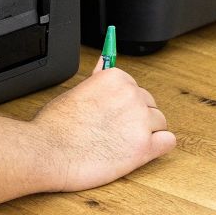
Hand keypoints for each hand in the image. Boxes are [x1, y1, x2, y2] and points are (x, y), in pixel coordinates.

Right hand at [30, 66, 174, 191]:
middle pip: (149, 105)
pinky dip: (159, 146)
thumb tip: (105, 62)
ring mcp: (140, 121)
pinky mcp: (144, 147)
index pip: (135, 88)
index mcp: (116, 78)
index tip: (113, 115)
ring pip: (159, 123)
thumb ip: (97, 80)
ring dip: (146, 132)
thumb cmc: (55, 125)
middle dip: (136, 118)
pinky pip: (168, 141)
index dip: (124, 105)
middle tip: (115, 132)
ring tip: (122, 144)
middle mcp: (132, 95)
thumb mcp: (75, 91)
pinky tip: (143, 151)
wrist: (48, 152)